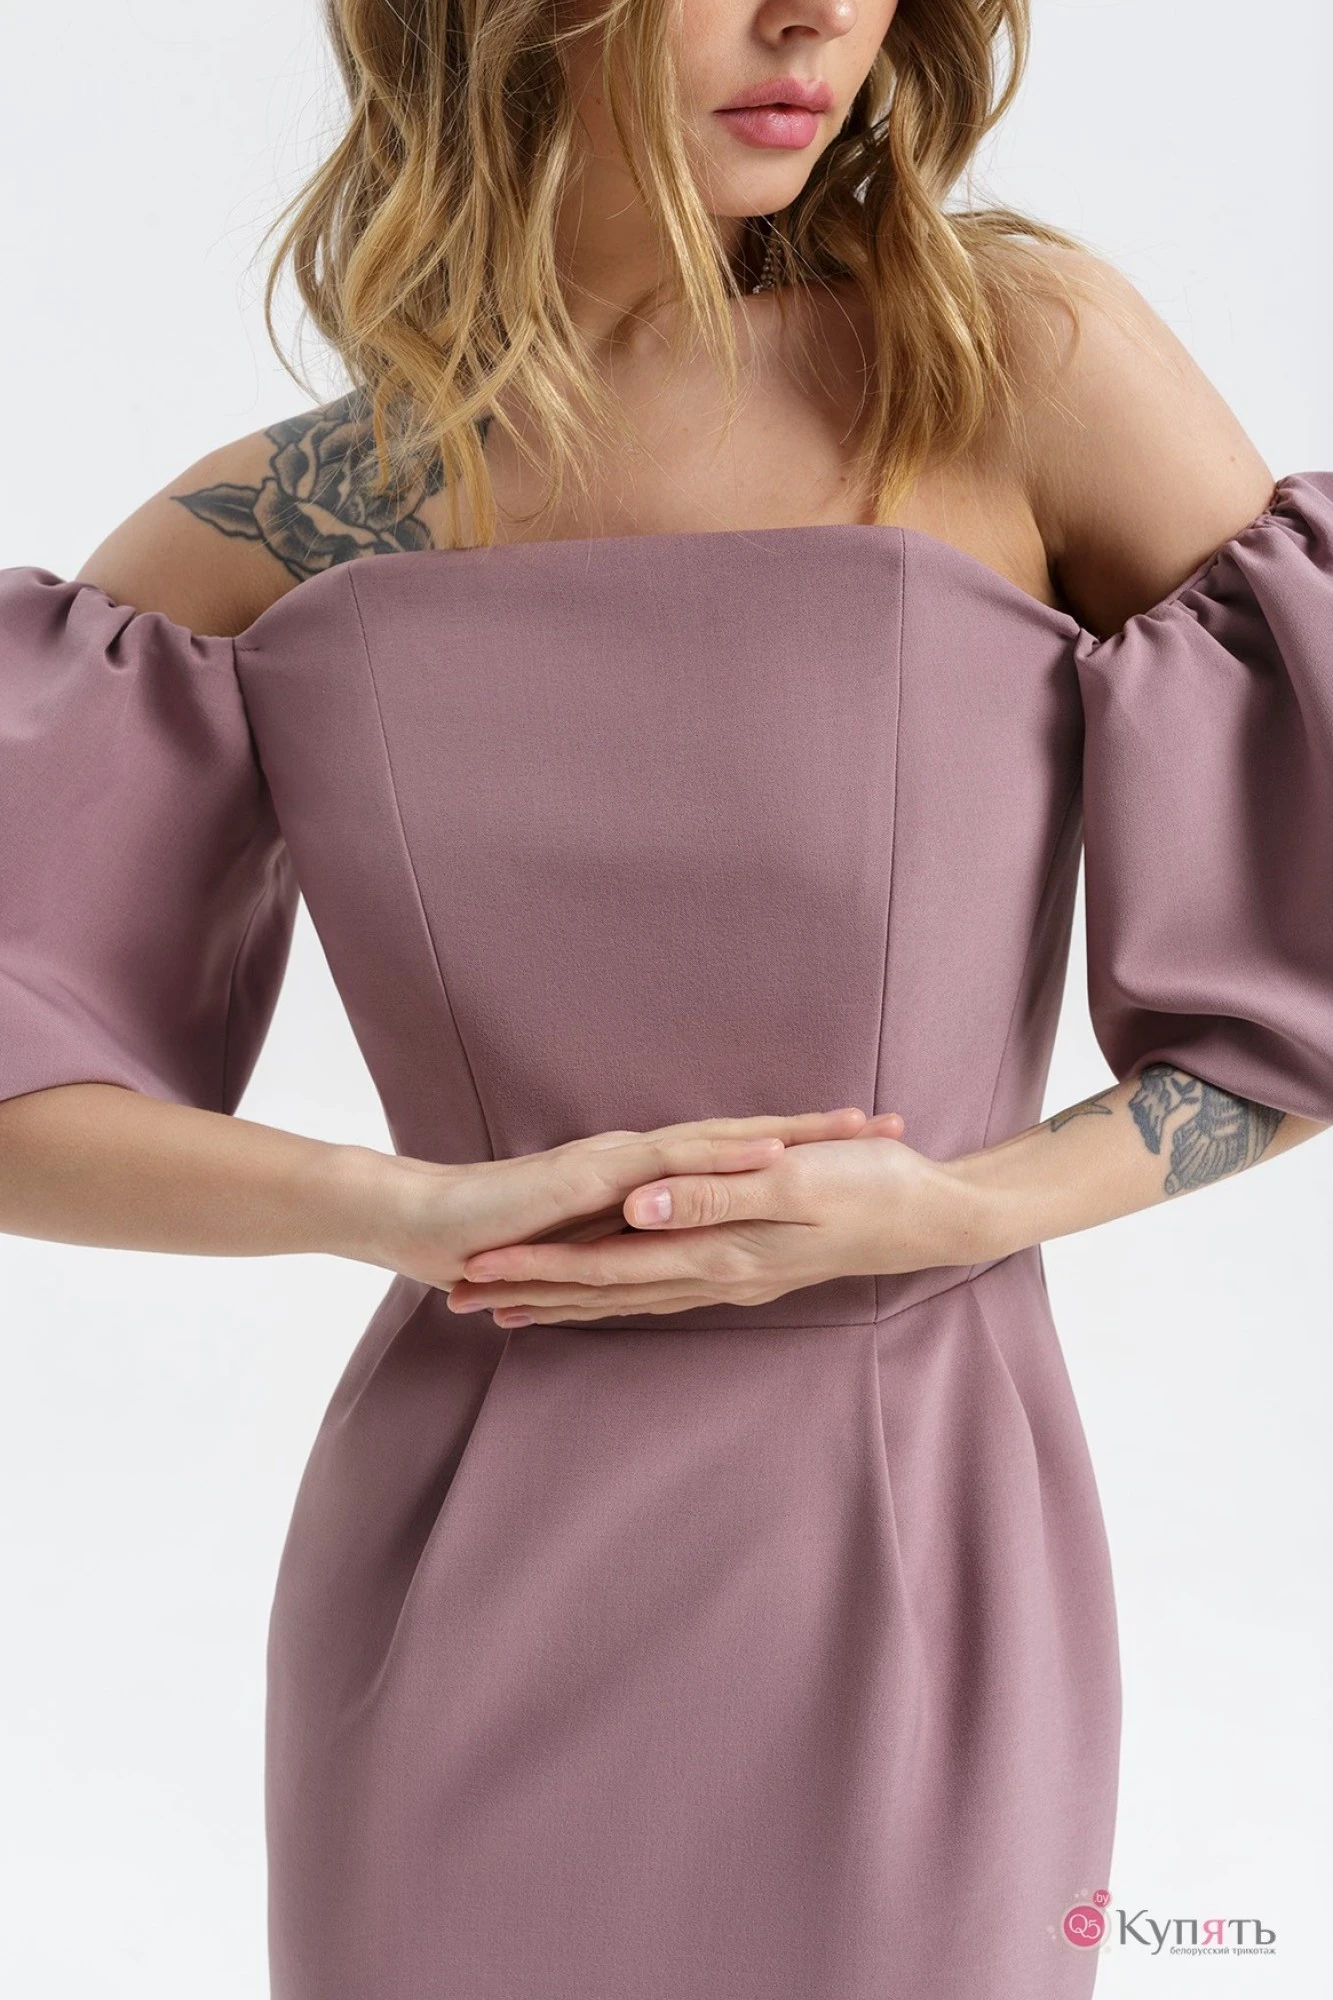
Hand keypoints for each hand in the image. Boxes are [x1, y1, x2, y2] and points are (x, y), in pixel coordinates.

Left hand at [444, 1112, 986, 1325]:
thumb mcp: (794, 1182)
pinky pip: (668, 1287)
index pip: (606, 1264)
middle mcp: (718, 1271)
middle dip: (532, 1293)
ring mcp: (735, 1273)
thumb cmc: (876, 1189)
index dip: (538, 1268)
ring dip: (570, 1301)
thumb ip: (714, 1196)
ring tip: (510, 1309)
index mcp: (720, 1249)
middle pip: (606, 1289)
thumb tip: (640, 1212)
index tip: (474, 1271)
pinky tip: (611, 1293)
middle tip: (462, 1300)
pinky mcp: (750, 1263)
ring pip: (632, 1294)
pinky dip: (623, 1292)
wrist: (940, 1215)